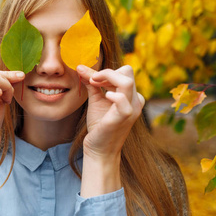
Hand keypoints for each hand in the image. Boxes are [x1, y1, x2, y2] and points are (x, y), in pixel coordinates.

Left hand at [76, 64, 144, 196]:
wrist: (99, 148)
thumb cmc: (99, 125)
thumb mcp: (96, 100)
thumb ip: (92, 83)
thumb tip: (80, 67)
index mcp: (130, 95)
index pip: (124, 72)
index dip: (106, 72)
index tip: (92, 79)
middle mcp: (135, 100)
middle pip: (128, 72)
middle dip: (108, 72)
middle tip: (93, 81)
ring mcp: (132, 108)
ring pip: (126, 81)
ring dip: (107, 77)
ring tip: (95, 84)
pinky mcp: (124, 117)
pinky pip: (123, 99)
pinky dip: (113, 94)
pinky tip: (105, 97)